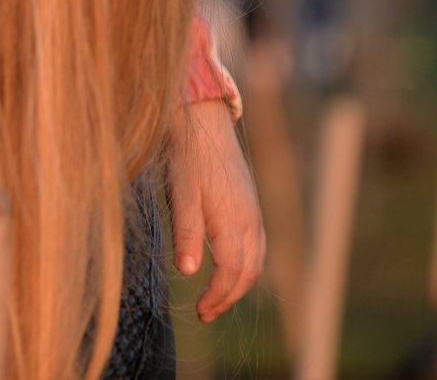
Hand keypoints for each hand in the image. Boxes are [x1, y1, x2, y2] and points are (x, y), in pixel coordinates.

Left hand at [166, 97, 265, 321]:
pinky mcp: (250, 204)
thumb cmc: (187, 157)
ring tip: (217, 297)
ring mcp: (253, 212)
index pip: (231, 273)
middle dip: (229, 297)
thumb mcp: (180, 193)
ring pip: (255, 260)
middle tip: (207, 313)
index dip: (217, 296)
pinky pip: (256, 245)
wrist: (203, 122)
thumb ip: (186, 232)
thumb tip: (189, 272)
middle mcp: (249, 221)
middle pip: (247, 272)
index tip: (199, 312)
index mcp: (233, 222)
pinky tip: (230, 266)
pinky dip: (246, 264)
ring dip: (239, 284)